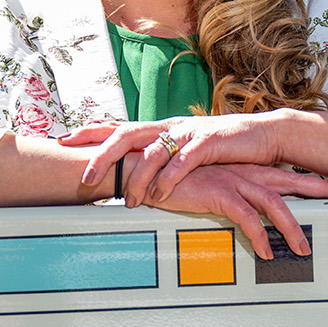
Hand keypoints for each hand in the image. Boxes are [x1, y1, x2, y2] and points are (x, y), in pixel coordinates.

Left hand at [68, 112, 298, 206]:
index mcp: (162, 128)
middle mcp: (170, 126)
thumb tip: (136, 173)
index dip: (90, 131)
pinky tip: (160, 195)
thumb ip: (164, 159)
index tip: (64, 139)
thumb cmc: (225, 148)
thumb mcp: (188, 152)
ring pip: (151, 152)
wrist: (264, 135)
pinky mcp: (208, 143)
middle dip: (102, 155)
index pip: (118, 125)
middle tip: (84, 176)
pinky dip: (168, 180)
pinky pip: (182, 162)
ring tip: (128, 201)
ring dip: (136, 179)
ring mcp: (188, 133)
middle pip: (125, 134)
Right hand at [143, 160, 327, 257]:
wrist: (145, 164)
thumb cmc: (176, 175)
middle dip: (323, 188)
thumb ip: (228, 191)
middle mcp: (245, 171)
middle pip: (292, 181)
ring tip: (304, 249)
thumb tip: (244, 207)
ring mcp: (233, 180)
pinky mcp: (217, 192)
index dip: (314, 179)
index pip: (287, 173)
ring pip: (274, 204)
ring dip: (291, 228)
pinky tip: (266, 252)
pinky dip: (258, 236)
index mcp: (246, 168)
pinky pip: (245, 218)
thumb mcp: (209, 181)